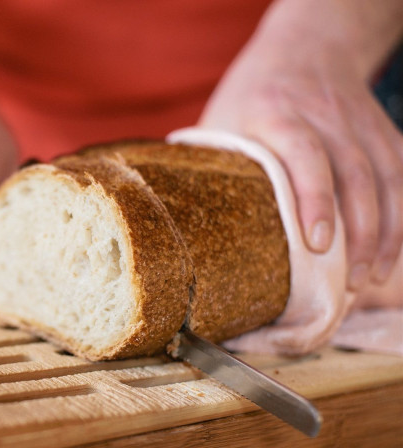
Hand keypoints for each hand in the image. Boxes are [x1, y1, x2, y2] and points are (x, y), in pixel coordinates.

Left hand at [200, 13, 402, 289]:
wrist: (305, 48)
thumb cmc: (250, 96)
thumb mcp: (221, 120)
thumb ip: (211, 166)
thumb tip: (183, 227)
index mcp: (276, 112)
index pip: (304, 154)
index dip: (314, 199)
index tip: (319, 243)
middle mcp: (326, 116)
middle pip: (356, 173)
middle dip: (359, 232)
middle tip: (347, 282)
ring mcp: (361, 123)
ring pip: (388, 178)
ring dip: (385, 233)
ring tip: (368, 277)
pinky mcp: (383, 131)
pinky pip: (402, 175)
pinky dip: (400, 215)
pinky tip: (389, 251)